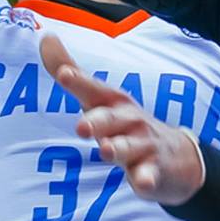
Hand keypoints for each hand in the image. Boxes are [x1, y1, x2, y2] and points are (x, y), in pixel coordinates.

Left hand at [42, 34, 205, 203]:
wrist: (174, 156)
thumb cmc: (125, 123)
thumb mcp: (98, 98)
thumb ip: (71, 72)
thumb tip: (45, 37)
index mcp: (113, 102)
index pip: (93, 89)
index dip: (79, 81)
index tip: (63, 74)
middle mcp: (129, 120)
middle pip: (112, 118)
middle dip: (98, 120)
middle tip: (82, 126)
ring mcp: (143, 145)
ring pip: (129, 146)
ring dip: (118, 148)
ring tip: (105, 150)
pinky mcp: (152, 171)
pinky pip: (148, 175)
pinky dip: (146, 178)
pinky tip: (143, 183)